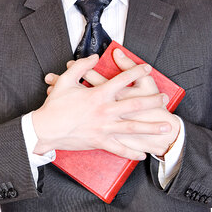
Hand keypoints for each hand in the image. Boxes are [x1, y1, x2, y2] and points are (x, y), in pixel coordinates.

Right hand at [32, 54, 170, 160]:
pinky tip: (141, 154)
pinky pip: (119, 148)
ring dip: (150, 127)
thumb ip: (81, 66)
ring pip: (132, 128)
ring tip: (165, 128)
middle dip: (152, 101)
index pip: (122, 79)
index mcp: (98, 94)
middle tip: (165, 99)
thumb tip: (93, 57)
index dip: (136, 71)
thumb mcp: (65, 81)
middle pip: (135, 104)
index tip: (147, 67)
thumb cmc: (54, 106)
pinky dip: (131, 152)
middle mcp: (105, 111)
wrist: (46, 129)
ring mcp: (104, 127)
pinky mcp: (99, 141)